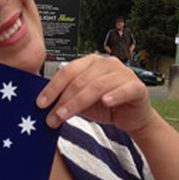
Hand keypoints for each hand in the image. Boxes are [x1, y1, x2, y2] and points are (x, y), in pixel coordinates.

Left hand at [37, 55, 153, 134]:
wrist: (132, 117)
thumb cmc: (106, 105)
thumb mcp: (82, 101)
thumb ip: (66, 97)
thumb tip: (43, 104)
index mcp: (90, 62)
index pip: (67, 71)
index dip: (52, 87)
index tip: (40, 103)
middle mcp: (106, 63)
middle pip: (80, 80)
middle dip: (62, 100)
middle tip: (52, 117)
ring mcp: (123, 73)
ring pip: (97, 86)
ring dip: (78, 102)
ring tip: (65, 116)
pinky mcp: (137, 87)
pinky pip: (125, 89)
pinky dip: (114, 95)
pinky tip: (106, 102)